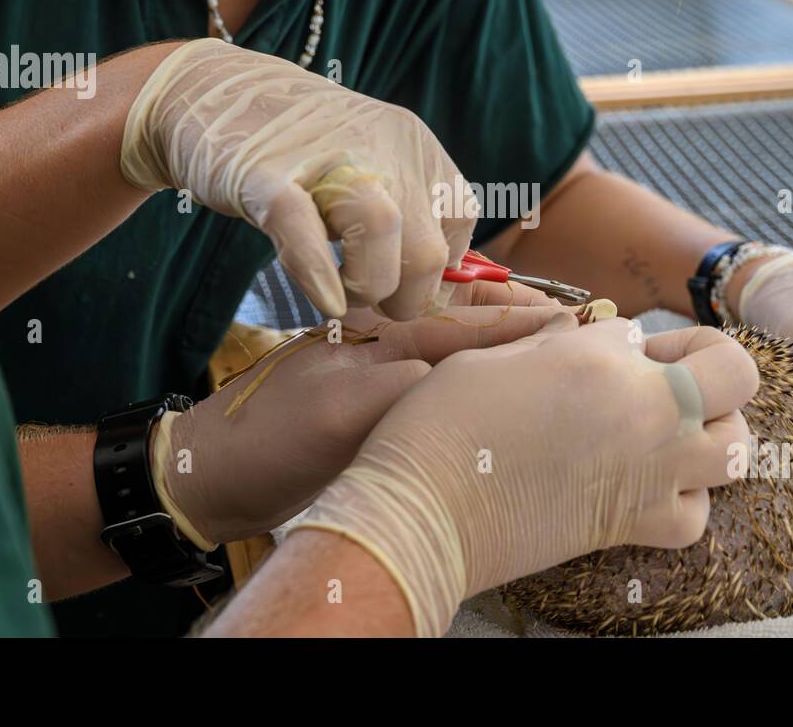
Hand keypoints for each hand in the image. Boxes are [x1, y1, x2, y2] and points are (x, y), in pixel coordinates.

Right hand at [120, 38, 477, 319]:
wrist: (208, 90)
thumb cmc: (296, 149)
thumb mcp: (369, 165)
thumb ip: (408, 213)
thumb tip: (443, 287)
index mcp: (414, 143)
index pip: (460, 220)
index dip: (440, 271)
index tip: (405, 287)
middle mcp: (381, 143)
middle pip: (429, 244)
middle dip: (407, 297)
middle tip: (369, 298)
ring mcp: (324, 155)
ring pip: (383, 229)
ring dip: (369, 285)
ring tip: (343, 295)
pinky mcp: (263, 173)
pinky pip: (302, 226)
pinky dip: (318, 272)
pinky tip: (325, 300)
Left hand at [151, 303, 566, 546]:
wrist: (213, 474)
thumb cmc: (269, 441)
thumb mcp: (339, 413)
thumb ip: (404, 386)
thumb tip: (465, 376)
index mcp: (381, 337)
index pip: (467, 325)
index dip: (522, 323)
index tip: (574, 319)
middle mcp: (388, 347)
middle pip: (471, 325)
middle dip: (522, 319)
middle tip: (578, 320)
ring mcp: (381, 374)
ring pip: (459, 351)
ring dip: (504, 345)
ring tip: (551, 343)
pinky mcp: (375, 404)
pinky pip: (440, 382)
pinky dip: (477, 376)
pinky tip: (496, 388)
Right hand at [294, 316, 756, 636]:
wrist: (426, 511)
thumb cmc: (445, 423)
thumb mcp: (497, 353)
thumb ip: (557, 344)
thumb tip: (590, 343)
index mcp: (601, 356)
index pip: (644, 331)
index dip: (625, 339)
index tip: (599, 355)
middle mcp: (644, 411)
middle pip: (736, 375)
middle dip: (712, 366)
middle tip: (664, 376)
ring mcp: (648, 472)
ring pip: (737, 448)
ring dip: (715, 431)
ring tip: (671, 430)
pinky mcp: (631, 524)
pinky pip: (695, 514)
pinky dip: (686, 499)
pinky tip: (652, 484)